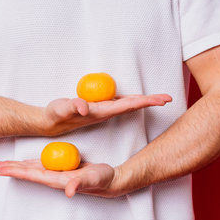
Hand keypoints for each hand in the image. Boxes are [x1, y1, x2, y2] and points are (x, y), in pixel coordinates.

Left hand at [0, 160, 122, 197]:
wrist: (110, 180)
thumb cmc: (101, 179)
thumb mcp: (92, 179)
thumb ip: (80, 184)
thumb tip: (69, 191)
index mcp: (57, 180)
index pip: (32, 175)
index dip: (16, 171)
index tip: (1, 169)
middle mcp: (54, 178)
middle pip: (28, 173)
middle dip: (12, 169)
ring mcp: (58, 173)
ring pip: (33, 169)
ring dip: (19, 166)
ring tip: (6, 164)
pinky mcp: (62, 169)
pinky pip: (43, 165)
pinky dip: (32, 163)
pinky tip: (27, 161)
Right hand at [42, 94, 171, 135]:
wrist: (51, 122)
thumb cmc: (57, 115)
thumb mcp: (63, 109)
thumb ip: (73, 107)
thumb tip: (84, 108)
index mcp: (103, 111)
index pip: (128, 105)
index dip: (145, 101)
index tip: (161, 100)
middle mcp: (106, 112)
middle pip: (133, 104)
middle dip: (150, 101)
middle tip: (168, 97)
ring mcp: (103, 110)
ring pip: (128, 103)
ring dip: (143, 100)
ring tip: (157, 99)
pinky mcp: (99, 108)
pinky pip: (119, 102)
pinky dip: (131, 100)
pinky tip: (136, 99)